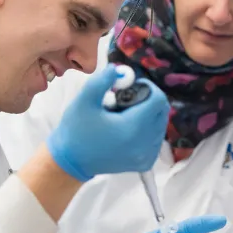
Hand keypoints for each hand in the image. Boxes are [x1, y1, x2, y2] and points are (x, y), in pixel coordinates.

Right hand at [46, 65, 168, 181]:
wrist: (71, 161)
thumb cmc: (76, 130)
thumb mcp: (84, 101)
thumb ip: (101, 81)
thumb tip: (118, 69)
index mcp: (132, 127)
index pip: (158, 99)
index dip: (147, 87)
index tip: (129, 86)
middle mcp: (145, 144)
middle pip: (161, 111)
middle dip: (147, 99)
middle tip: (125, 98)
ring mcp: (146, 155)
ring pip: (159, 124)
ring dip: (147, 114)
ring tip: (124, 114)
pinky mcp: (144, 162)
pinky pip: (155, 139)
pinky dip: (146, 129)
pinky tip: (128, 128)